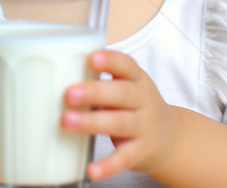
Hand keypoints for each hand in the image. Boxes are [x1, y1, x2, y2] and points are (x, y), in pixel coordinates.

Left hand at [61, 50, 181, 180]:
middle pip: (121, 94)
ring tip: (66, 121)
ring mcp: (143, 127)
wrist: (170, 138)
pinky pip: (124, 158)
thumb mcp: (127, 86)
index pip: (126, 65)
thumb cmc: (135, 106)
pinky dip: (108, 165)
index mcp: (137, 79)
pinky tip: (91, 169)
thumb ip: (100, 81)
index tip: (91, 57)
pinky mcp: (140, 152)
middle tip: (69, 94)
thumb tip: (55, 75)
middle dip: (94, 93)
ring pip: (119, 123)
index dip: (110, 61)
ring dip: (92, 123)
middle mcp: (143, 101)